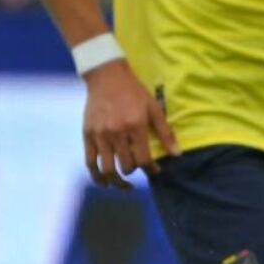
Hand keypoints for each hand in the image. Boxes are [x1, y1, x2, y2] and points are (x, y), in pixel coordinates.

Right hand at [81, 59, 178, 187]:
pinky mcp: (87, 135)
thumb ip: (165, 133)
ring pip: (107, 168)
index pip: (143, 159)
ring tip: (123, 185)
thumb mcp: (154, 109)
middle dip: (134, 173)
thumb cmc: (134, 93)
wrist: (107, 77)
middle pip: (126, 166)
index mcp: (135, 126)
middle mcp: (117, 133)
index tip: (155, 170)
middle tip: (139, 173)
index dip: (151, 169)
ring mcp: (100, 135)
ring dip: (115, 181)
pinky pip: (90, 161)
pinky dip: (96, 175)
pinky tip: (103, 181)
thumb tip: (177, 154)